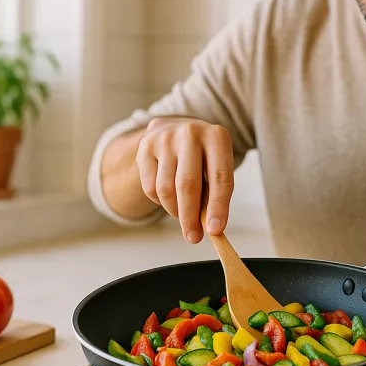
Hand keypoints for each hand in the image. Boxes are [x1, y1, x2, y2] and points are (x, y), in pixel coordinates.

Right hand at [136, 117, 233, 243]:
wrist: (176, 127)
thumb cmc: (203, 155)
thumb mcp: (217, 165)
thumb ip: (215, 192)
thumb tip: (210, 226)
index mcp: (217, 137)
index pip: (220, 178)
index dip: (218, 207)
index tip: (215, 230)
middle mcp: (190, 133)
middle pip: (187, 185)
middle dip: (190, 217)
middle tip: (193, 237)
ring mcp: (165, 138)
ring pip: (165, 189)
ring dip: (175, 211)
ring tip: (183, 215)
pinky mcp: (145, 146)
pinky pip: (150, 187)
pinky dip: (160, 202)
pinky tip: (169, 197)